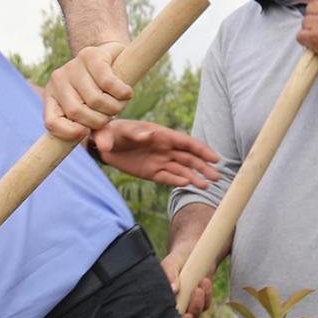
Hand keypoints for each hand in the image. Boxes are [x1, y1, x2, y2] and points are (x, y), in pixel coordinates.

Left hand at [41, 41, 132, 141]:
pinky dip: (122, 92)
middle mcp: (57, 80)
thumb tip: (105, 148)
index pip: (51, 122)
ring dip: (115, 106)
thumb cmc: (100, 90)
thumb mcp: (96, 113)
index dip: (70, 132)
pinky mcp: (90, 55)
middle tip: (110, 114)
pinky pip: (108, 82)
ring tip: (119, 102)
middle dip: (100, 120)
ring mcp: (72, 66)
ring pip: (94, 99)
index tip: (87, 132)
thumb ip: (99, 132)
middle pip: (76, 112)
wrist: (110, 56)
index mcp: (51, 97)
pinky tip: (126, 92)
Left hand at [91, 121, 221, 189]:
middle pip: (189, 158)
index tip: (215, 158)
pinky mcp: (151, 172)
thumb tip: (149, 134)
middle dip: (204, 167)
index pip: (186, 143)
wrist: (99, 144)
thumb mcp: (120, 130)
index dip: (202, 150)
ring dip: (194, 177)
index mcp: (161, 135)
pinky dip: (177, 181)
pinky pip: (167, 178)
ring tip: (207, 186)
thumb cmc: (110, 132)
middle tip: (218, 177)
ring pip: (181, 170)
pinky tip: (188, 186)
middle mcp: (164, 149)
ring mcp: (159, 161)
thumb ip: (134, 133)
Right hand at [161, 250, 211, 317]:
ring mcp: (188, 304)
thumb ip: (169, 274)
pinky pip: (206, 304)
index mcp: (163, 301)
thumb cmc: (177, 258)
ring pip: (195, 314)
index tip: (179, 317)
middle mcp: (175, 306)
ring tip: (199, 286)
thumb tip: (173, 289)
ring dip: (198, 303)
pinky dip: (207, 294)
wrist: (193, 250)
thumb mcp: (171, 263)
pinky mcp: (201, 300)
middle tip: (189, 314)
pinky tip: (204, 282)